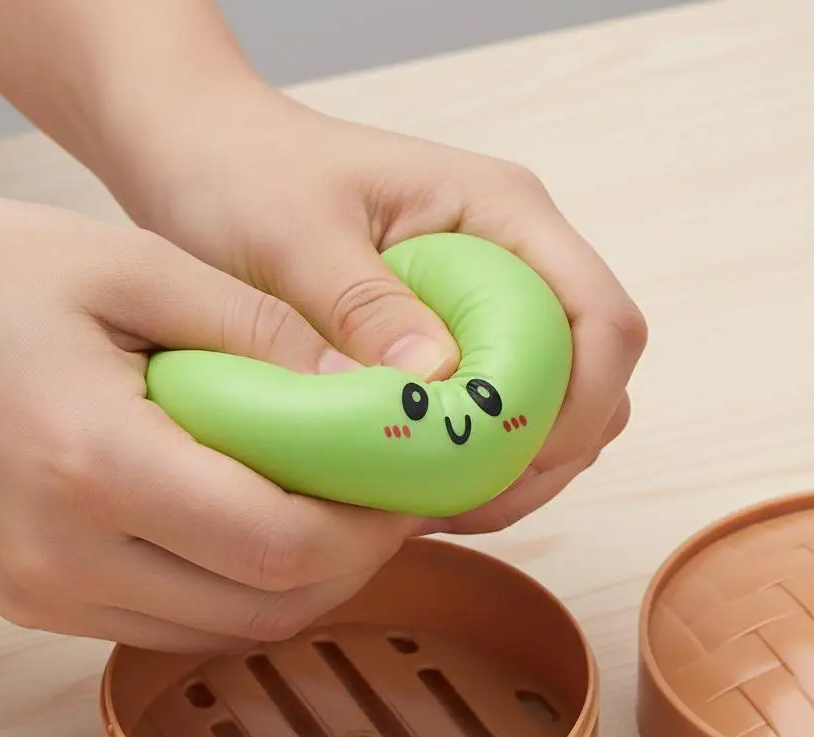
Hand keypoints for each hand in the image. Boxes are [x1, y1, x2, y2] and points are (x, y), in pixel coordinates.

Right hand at [0, 189, 416, 650]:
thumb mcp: (135, 266)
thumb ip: (261, 331)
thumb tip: (365, 393)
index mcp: (93, 464)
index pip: (279, 545)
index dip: (369, 527)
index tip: (407, 481)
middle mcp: (66, 556)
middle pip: (267, 607)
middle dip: (353, 559)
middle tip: (386, 496)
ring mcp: (49, 594)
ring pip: (230, 631)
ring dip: (302, 580)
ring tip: (333, 507)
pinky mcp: (42, 602)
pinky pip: (179, 625)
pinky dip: (241, 589)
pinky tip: (258, 526)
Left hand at [113, 87, 647, 533]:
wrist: (208, 157)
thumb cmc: (247, 173)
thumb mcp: (294, 235)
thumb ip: (363, 303)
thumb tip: (437, 375)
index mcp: (503, 214)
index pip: (605, 322)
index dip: (581, 408)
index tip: (507, 464)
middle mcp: (516, 258)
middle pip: (593, 379)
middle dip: (546, 454)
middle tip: (460, 503)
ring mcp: (490, 301)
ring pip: (555, 408)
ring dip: (513, 467)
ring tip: (433, 501)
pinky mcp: (455, 336)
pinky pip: (499, 413)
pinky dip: (476, 461)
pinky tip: (418, 484)